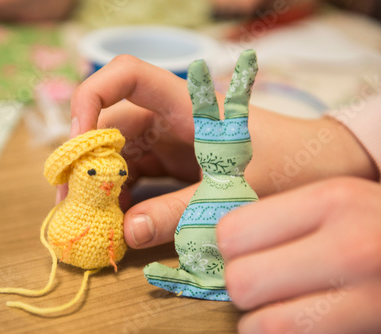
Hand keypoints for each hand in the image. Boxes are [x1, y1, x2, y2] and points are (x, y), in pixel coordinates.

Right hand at [68, 55, 377, 248]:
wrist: (314, 168)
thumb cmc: (283, 164)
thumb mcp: (231, 190)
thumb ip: (179, 212)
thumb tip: (126, 232)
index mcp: (182, 106)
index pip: (126, 76)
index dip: (92, 97)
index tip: (77, 137)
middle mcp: (166, 119)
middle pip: (110, 126)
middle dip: (84, 160)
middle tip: (66, 202)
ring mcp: (167, 143)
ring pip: (118, 154)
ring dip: (98, 183)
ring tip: (84, 219)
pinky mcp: (171, 166)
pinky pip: (134, 176)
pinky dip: (120, 197)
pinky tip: (114, 222)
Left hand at [218, 177, 380, 333]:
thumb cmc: (374, 223)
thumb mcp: (335, 199)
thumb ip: (279, 217)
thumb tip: (217, 243)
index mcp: (332, 200)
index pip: (234, 232)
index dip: (228, 246)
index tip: (240, 250)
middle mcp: (351, 246)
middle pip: (242, 280)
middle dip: (240, 285)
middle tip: (257, 280)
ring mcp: (369, 296)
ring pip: (262, 324)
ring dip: (257, 319)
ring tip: (274, 305)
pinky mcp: (374, 326)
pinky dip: (279, 333)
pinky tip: (294, 320)